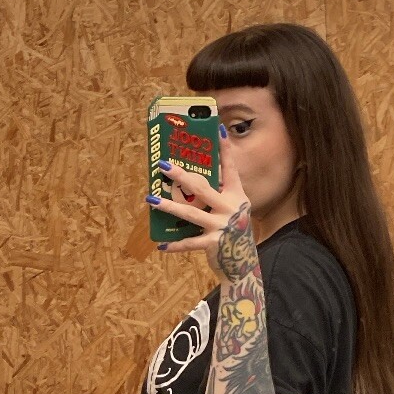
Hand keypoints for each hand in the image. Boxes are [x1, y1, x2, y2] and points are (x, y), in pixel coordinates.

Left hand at [146, 127, 256, 282]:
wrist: (243, 263)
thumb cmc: (231, 231)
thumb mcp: (230, 209)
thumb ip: (215, 196)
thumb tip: (188, 180)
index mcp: (236, 195)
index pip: (230, 168)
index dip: (225, 149)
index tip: (218, 129)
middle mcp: (230, 207)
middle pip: (202, 187)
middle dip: (181, 175)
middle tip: (163, 165)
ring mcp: (222, 226)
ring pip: (190, 212)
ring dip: (168, 206)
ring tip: (150, 199)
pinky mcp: (214, 244)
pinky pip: (190, 243)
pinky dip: (175, 245)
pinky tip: (160, 244)